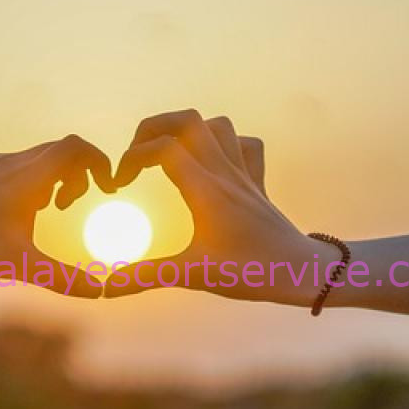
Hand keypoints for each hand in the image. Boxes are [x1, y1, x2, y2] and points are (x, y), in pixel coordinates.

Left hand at [0, 135, 115, 296]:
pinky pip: (4, 166)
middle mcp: (8, 162)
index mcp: (27, 178)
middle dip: (74, 177)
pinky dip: (18, 182)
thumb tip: (103, 290)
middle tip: (66, 208)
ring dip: (45, 181)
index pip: (75, 148)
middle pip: (57, 151)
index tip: (104, 187)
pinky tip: (2, 213)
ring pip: (30, 159)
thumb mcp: (21, 266)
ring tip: (37, 213)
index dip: (98, 161)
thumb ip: (65, 277)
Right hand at [105, 109, 341, 305]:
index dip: (132, 157)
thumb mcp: (193, 275)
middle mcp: (225, 173)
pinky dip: (225, 144)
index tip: (119, 184)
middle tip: (136, 154)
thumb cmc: (251, 273)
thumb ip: (146, 276)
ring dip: (187, 131)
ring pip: (217, 126)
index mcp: (206, 189)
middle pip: (188, 120)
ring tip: (168, 154)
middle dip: (153, 127)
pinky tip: (212, 165)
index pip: (162, 149)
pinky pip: (245, 146)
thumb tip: (106, 288)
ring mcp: (244, 175)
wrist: (303, 271)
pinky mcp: (258, 184)